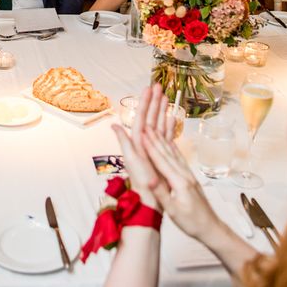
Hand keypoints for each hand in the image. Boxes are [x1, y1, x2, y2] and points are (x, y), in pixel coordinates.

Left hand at [111, 86, 167, 210]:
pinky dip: (169, 126)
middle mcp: (144, 142)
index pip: (141, 116)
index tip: (149, 88)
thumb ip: (123, 141)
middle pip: (150, 117)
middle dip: (154, 101)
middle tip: (159, 86)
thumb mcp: (131, 161)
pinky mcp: (161, 154)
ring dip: (161, 110)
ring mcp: (153, 148)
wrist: (150, 199)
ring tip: (166, 97)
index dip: (145, 102)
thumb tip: (113, 124)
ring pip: (158, 123)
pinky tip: (172, 118)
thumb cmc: (141, 181)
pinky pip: (166, 136)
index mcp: (137, 141)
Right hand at [142, 120, 221, 242]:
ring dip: (163, 140)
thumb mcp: (174, 212)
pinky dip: (172, 149)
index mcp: (179, 182)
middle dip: (155, 138)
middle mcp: (184, 175)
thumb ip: (161, 194)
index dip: (150, 146)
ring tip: (155, 129)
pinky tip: (170, 144)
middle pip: (167, 153)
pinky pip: (179, 159)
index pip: (161, 161)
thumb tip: (148, 179)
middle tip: (146, 124)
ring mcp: (188, 175)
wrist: (211, 228)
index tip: (141, 133)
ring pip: (173, 154)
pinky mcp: (190, 178)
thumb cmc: (192, 223)